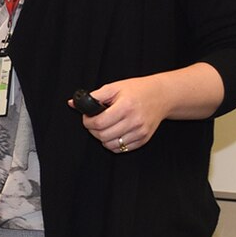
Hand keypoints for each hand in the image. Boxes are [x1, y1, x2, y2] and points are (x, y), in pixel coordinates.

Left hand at [72, 70, 204, 153]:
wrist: (162, 96)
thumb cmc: (137, 90)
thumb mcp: (114, 87)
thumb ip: (93, 96)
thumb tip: (73, 103)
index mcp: (125, 107)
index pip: (99, 122)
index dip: (87, 121)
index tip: (87, 117)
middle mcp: (134, 121)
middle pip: (103, 135)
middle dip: (93, 130)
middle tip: (94, 123)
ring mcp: (140, 132)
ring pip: (111, 145)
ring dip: (102, 138)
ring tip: (103, 128)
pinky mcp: (144, 139)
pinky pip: (122, 149)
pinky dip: (113, 144)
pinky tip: (113, 133)